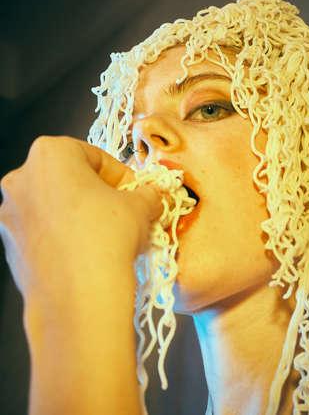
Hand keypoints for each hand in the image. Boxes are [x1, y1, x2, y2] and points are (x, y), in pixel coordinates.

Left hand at [0, 135, 161, 306]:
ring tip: (108, 234)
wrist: (79, 297)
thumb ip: (148, 193)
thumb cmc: (106, 238)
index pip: (95, 156)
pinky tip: (87, 251)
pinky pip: (44, 229)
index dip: (122, 175)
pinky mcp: (10, 244)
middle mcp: (22, 178)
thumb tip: (153, 196)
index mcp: (50, 153)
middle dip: (100, 193)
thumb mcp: (140, 206)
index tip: (136, 191)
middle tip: (125, 211)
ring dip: (82, 213)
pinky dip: (64, 233)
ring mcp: (11, 212)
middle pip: (71, 178)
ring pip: (55, 204)